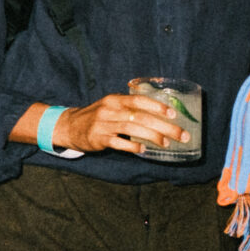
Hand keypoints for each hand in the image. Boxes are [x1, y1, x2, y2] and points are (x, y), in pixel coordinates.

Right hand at [52, 92, 188, 155]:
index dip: (157, 107)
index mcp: (115, 100)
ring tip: (166, 143)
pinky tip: (142, 150)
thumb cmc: (96, 116)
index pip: (139, 100)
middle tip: (181, 135)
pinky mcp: (97, 138)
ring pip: (132, 129)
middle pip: (140, 117)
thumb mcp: (111, 105)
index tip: (174, 114)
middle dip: (164, 126)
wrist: (68, 126)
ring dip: (152, 136)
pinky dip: (132, 147)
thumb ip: (131, 107)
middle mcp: (109, 110)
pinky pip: (117, 143)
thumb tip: (161, 114)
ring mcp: (102, 124)